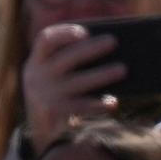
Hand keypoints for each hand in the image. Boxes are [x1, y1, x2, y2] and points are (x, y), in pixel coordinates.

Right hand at [22, 24, 124, 152]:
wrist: (39, 127)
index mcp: (37, 61)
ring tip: (122, 69)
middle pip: (65, 58)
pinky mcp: (55, 113)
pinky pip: (81, 106)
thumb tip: (106, 46)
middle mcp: (37, 76)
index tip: (85, 32)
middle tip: (113, 41)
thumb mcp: (55, 72)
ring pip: (77, 82)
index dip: (64, 33)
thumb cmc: (56, 90)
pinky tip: (112, 102)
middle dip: (90, 49)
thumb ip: (71, 59)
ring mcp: (46, 95)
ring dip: (101, 75)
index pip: (45, 40)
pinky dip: (98, 105)